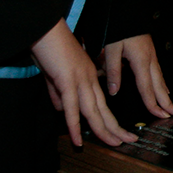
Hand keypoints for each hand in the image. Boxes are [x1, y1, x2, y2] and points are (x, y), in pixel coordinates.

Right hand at [30, 19, 136, 147]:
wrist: (44, 29)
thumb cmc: (49, 48)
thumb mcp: (54, 76)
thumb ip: (58, 93)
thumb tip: (62, 110)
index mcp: (89, 77)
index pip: (102, 104)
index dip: (111, 120)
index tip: (120, 132)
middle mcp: (89, 79)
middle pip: (104, 110)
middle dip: (116, 128)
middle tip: (128, 142)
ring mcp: (80, 80)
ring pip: (94, 111)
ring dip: (103, 130)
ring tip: (114, 143)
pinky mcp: (67, 80)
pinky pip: (72, 107)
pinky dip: (75, 125)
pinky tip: (78, 138)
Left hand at [101, 34, 172, 118]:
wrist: (127, 10)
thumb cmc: (120, 27)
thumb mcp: (112, 49)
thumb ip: (113, 70)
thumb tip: (114, 90)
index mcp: (141, 60)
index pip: (147, 88)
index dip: (152, 103)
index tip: (159, 115)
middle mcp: (150, 60)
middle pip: (160, 86)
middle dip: (168, 102)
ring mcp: (152, 56)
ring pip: (161, 80)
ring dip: (167, 95)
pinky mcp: (150, 53)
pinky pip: (159, 73)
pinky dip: (163, 84)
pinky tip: (164, 89)